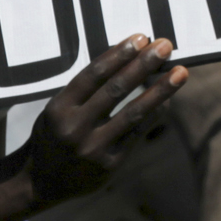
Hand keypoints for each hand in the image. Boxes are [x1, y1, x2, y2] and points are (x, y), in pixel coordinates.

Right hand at [22, 36, 187, 206]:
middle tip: (165, 45)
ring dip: (160, 90)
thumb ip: (85, 92)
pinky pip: (139, 132)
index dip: (118, 55)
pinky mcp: (111, 164)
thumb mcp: (58, 109)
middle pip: (116, 89)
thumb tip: (129, 62)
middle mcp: (75, 127)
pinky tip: (168, 99)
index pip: (93, 74)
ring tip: (180, 72)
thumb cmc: (54, 134)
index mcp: (59, 108)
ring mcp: (94, 147)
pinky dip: (155, 113)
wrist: (41, 182)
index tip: (140, 38)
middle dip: (143, 65)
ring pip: (134, 112)